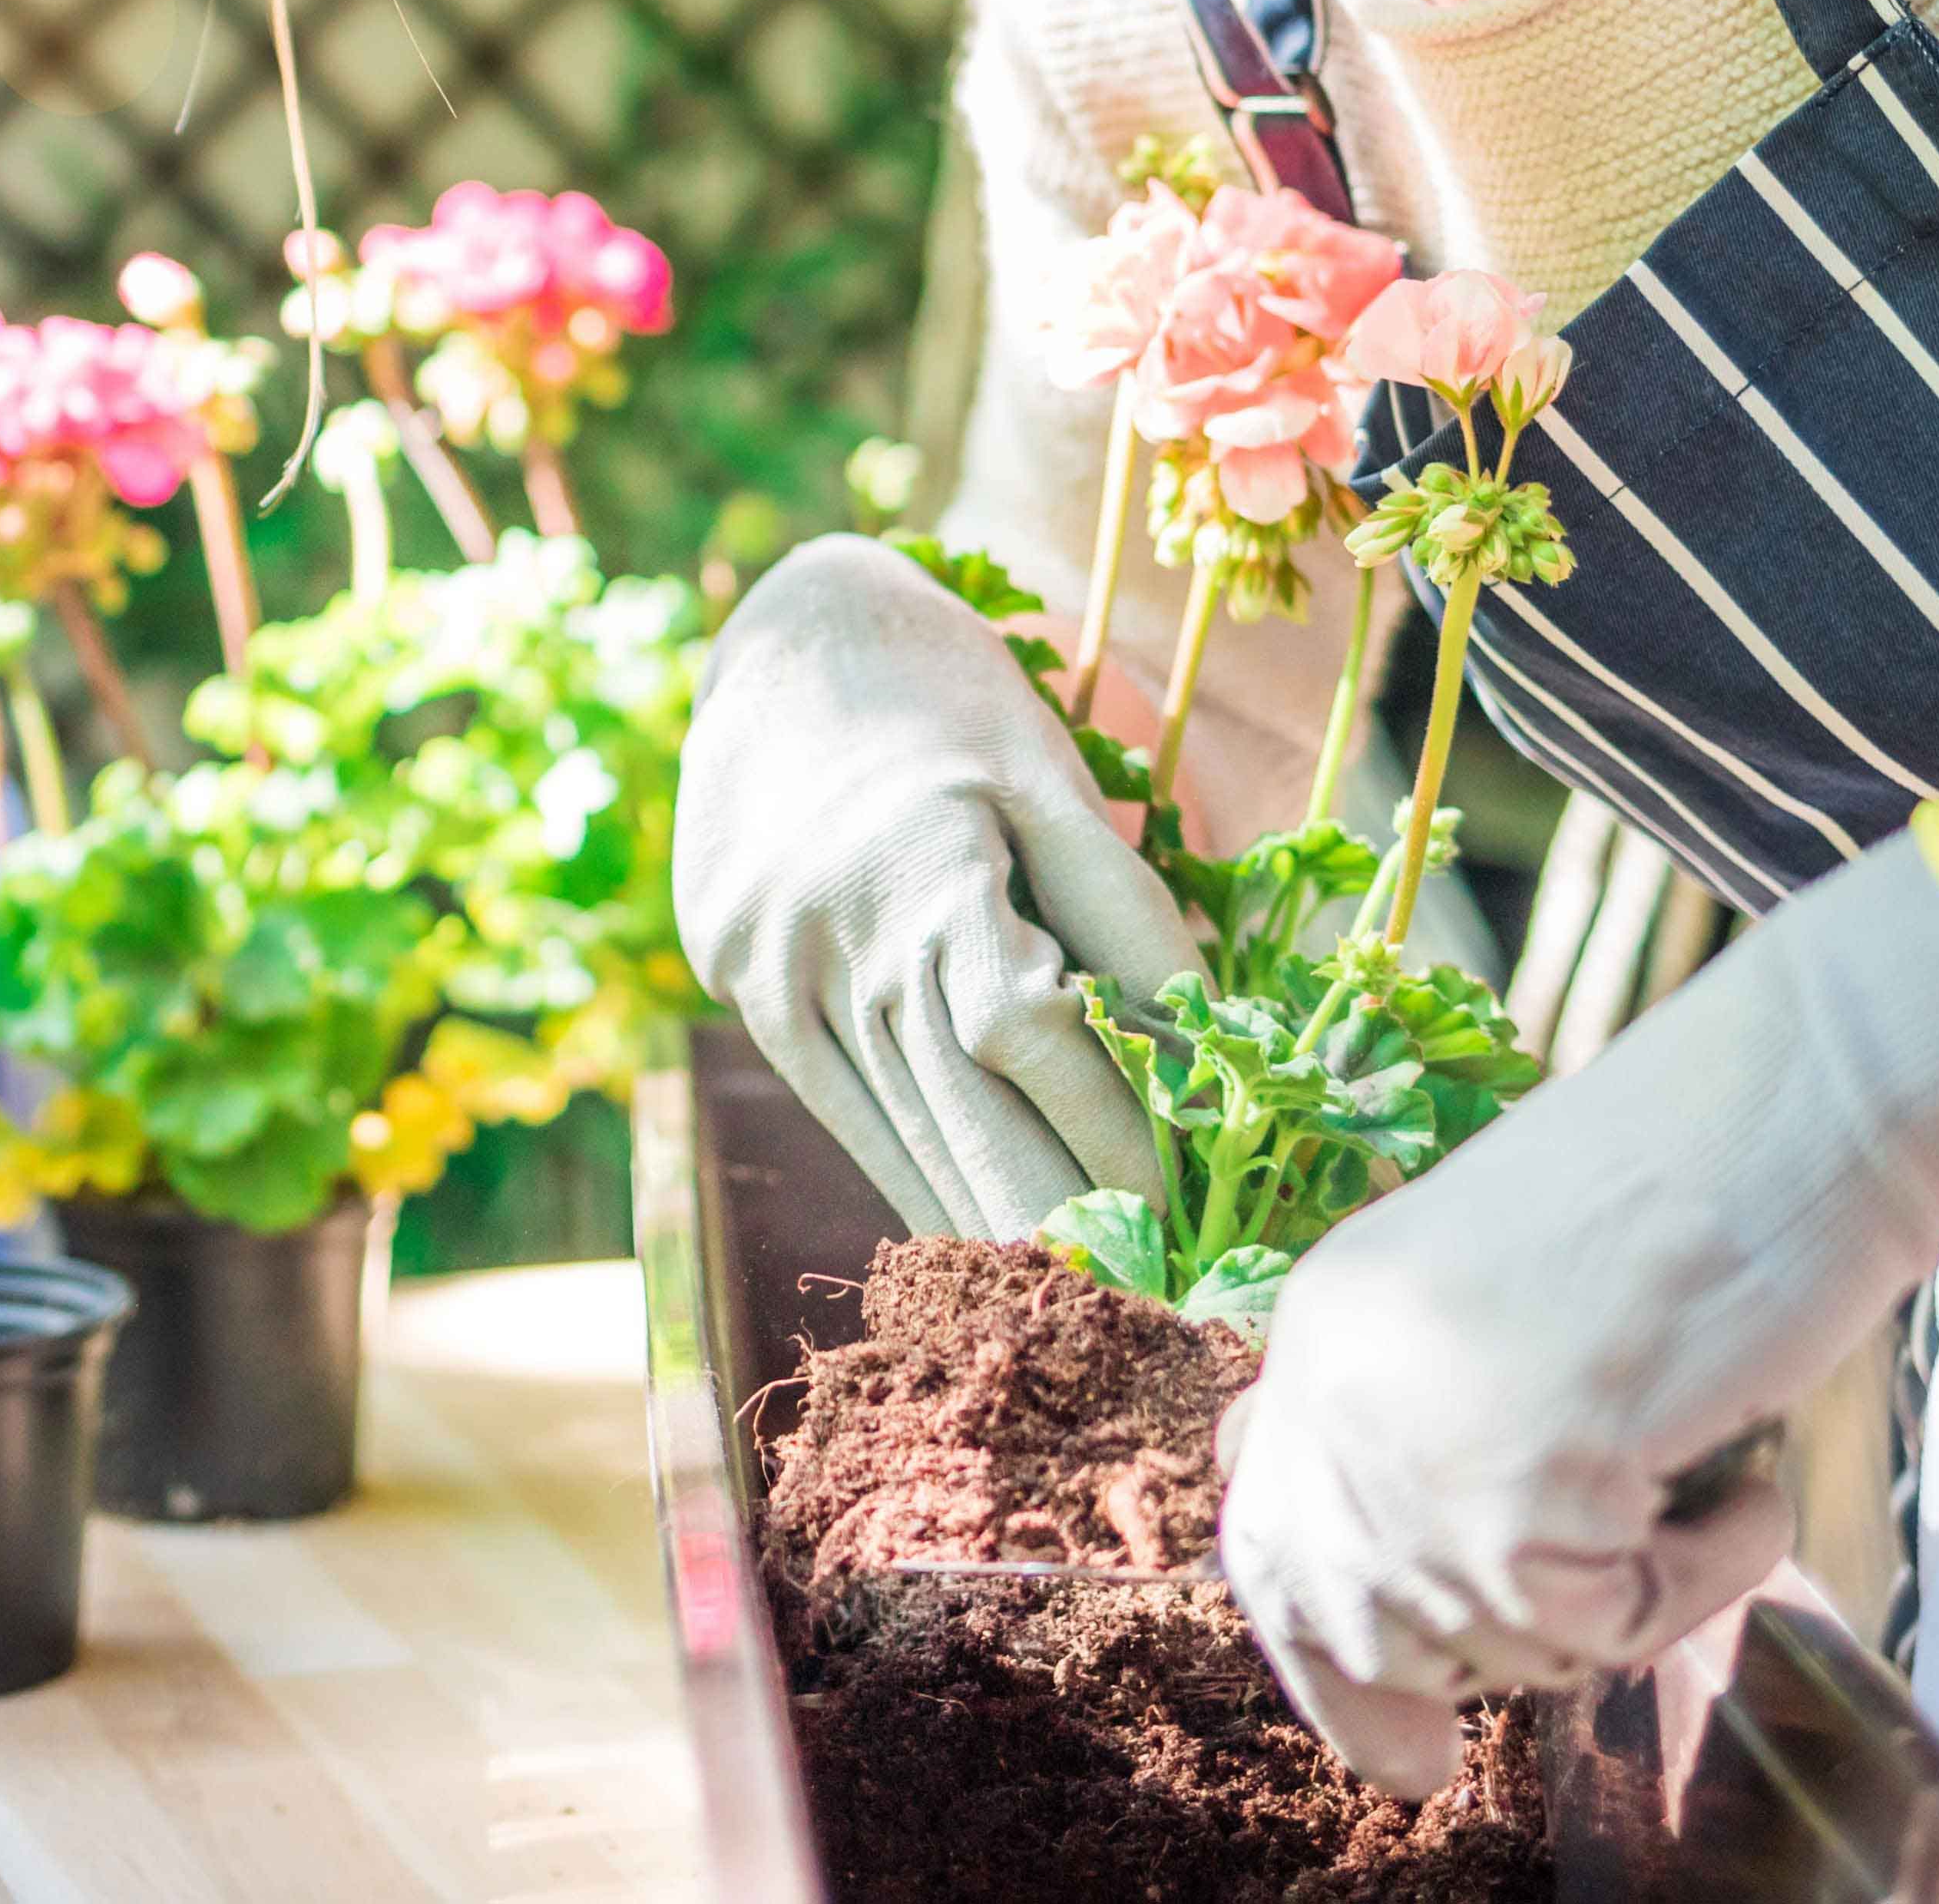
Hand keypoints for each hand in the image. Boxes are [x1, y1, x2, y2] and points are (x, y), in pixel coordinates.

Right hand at [674, 534, 1204, 1238]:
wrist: (786, 639)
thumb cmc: (952, 702)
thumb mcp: (1051, 774)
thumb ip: (1124, 911)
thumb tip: (1206, 1048)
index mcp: (925, 862)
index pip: (1030, 1034)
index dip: (1111, 1130)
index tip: (1190, 1205)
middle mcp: (831, 926)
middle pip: (959, 1110)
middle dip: (1059, 1216)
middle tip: (1148, 1298)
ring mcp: (766, 962)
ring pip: (896, 1126)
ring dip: (989, 1216)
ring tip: (1079, 1287)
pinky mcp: (732, 977)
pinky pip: (839, 1105)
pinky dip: (914, 1169)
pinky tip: (976, 1225)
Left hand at [1217, 832, 1938, 1792]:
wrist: (1801, 1092)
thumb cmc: (1694, 1177)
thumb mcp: (1502, 1296)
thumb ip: (1424, 1408)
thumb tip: (1375, 1575)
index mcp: (1329, 1322)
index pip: (1267, 1540)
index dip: (1322, 1657)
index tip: (1400, 1747)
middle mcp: (1343, 1387)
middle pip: (1363, 1625)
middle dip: (1466, 1666)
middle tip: (1551, 1674)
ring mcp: (1421, 1446)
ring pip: (1509, 1640)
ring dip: (1624, 1591)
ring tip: (1700, 1466)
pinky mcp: (1527, 1493)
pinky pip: (1620, 1625)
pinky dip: (1710, 1572)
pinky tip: (1748, 1473)